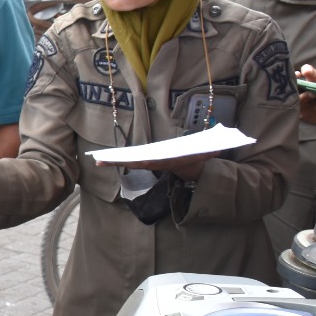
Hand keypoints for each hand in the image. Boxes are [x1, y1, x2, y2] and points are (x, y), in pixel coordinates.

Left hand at [105, 153, 219, 182]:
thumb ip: (210, 150)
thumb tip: (218, 147)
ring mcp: (148, 164)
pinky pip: (128, 161)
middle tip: (101, 161)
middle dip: (118, 162)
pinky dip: (115, 160)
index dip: (137, 160)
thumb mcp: (205, 152)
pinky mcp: (143, 162)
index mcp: (166, 161)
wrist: (191, 168)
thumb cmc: (197, 156)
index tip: (125, 160)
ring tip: (97, 160)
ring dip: (113, 162)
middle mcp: (155, 164)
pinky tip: (103, 160)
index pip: (150, 162)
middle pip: (134, 163)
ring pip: (128, 163)